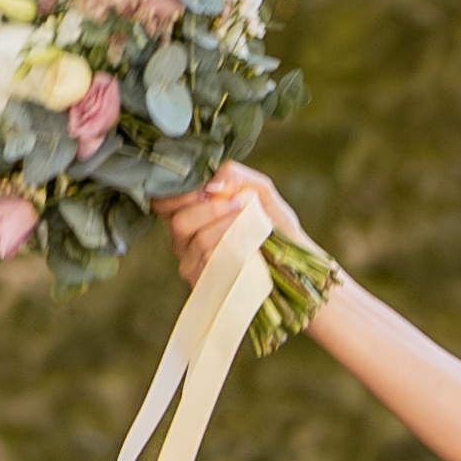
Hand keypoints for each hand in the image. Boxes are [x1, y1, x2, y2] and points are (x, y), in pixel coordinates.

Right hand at [153, 162, 322, 287]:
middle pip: (178, 222)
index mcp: (189, 214)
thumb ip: (237, 176)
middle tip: (237, 204)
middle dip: (208, 209)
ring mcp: (193, 264)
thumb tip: (215, 183)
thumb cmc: (275, 225)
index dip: (180, 194)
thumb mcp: (260, 192)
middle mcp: (185, 240)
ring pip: (197, 241)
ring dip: (225, 226)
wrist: (297, 262)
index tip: (210, 190)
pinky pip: (212, 262)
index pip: (163, 203)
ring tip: (248, 221)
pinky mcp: (207, 284)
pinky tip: (248, 244)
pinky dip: (231, 248)